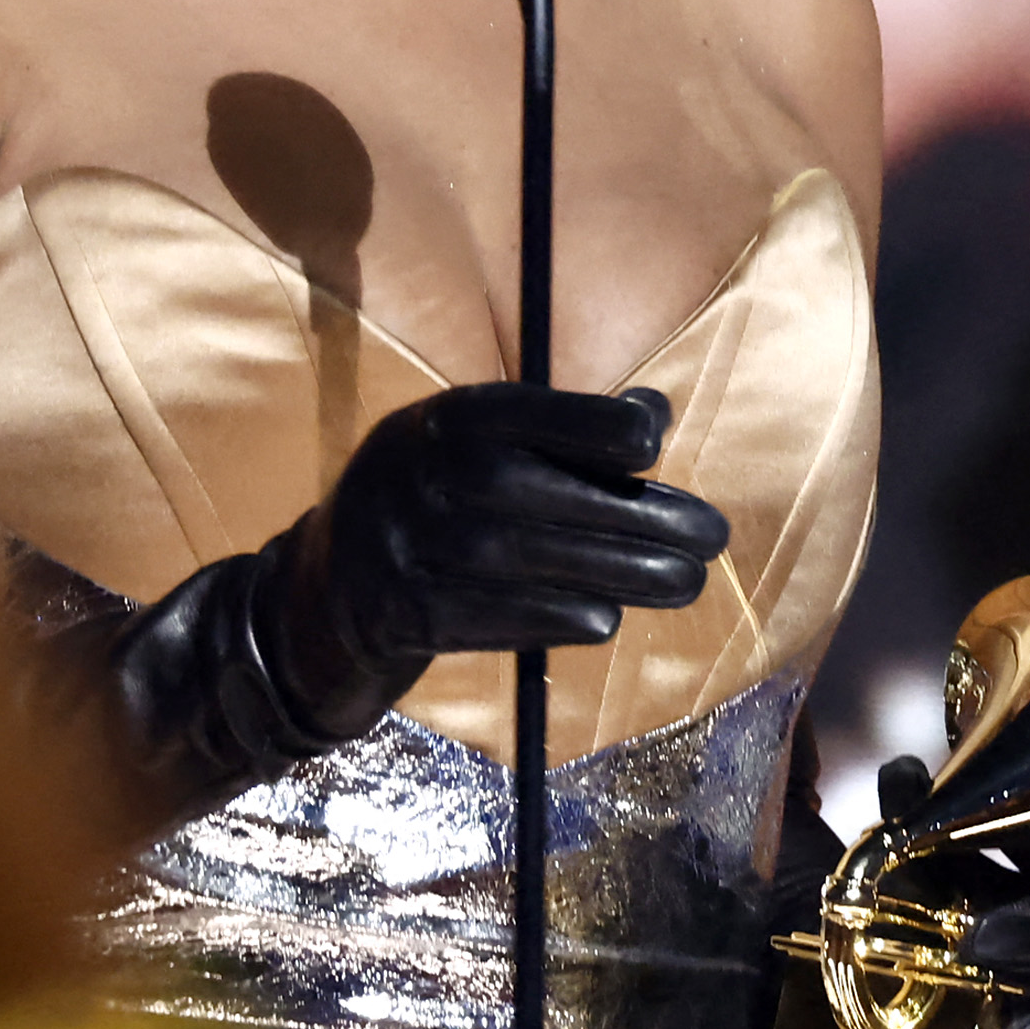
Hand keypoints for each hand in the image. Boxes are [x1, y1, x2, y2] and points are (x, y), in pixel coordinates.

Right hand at [77, 381, 724, 820]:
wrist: (320, 602)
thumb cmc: (430, 515)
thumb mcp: (470, 455)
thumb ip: (553, 433)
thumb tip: (654, 412)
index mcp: (434, 420)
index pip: (518, 409)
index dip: (587, 423)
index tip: (653, 445)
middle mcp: (410, 474)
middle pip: (527, 489)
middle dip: (629, 514)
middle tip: (709, 534)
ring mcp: (398, 547)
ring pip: (518, 559)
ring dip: (614, 572)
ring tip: (685, 580)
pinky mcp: (397, 615)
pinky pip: (485, 617)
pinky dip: (550, 618)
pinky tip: (604, 619)